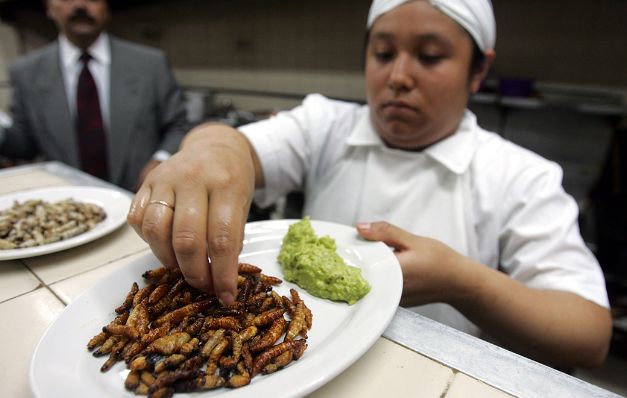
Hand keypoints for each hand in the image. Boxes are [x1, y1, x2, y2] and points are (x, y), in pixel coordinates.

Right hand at [127, 124, 256, 304]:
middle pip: (187, 238)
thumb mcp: (243, 204)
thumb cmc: (232, 181)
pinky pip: (138, 218)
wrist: (216, 145)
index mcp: (226, 185)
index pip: (222, 238)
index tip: (226, 296)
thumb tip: (220, 280)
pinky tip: (165, 245)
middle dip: (194, 272)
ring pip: (157, 230)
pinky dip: (149, 240)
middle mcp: (194, 179)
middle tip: (203, 285)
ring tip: (182, 268)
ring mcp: (166, 178)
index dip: (223, 273)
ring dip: (168, 260)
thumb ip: (231, 236)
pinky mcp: (147, 181)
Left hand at [357, 221, 611, 367]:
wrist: (461, 283)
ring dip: (362, 266)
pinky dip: (373, 274)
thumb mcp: (412, 240)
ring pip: (368, 280)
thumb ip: (385, 233)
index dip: (345, 253)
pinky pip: (377, 285)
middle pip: (360, 274)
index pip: (359, 264)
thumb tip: (359, 226)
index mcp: (391, 274)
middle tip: (339, 246)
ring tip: (354, 251)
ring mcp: (391, 298)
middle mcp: (388, 290)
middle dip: (351, 260)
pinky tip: (372, 262)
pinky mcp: (395, 300)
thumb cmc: (440, 260)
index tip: (335, 243)